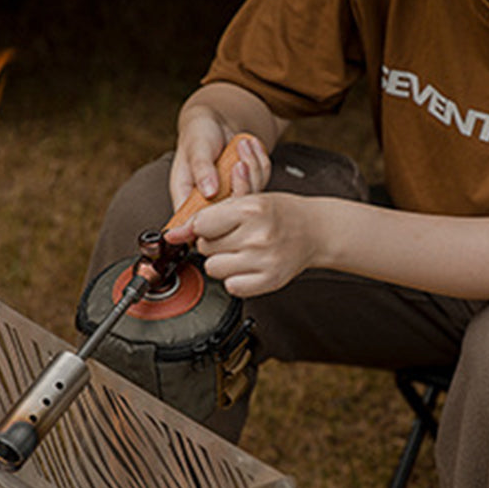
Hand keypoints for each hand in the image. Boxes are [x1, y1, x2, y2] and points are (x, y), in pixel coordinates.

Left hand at [167, 189, 321, 297]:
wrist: (315, 230)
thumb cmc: (278, 213)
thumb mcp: (246, 200)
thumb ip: (207, 215)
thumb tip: (173, 235)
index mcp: (251, 209)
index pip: (200, 225)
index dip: (203, 226)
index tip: (213, 226)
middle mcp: (258, 236)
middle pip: (205, 248)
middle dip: (214, 242)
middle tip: (236, 236)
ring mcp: (264, 261)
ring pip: (214, 268)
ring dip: (222, 261)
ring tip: (242, 250)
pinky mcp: (269, 281)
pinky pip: (231, 287)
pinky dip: (236, 279)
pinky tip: (249, 266)